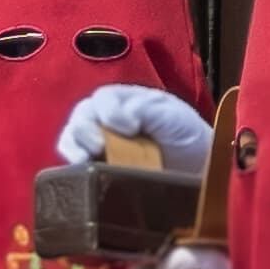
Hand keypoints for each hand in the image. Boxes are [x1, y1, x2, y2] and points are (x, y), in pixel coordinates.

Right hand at [55, 82, 212, 170]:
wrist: (198, 169)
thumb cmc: (186, 135)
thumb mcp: (171, 114)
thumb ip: (143, 109)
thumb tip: (117, 120)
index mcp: (126, 100)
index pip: (103, 98)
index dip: (109, 111)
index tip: (130, 128)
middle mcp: (107, 119)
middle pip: (81, 115)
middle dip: (85, 128)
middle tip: (99, 145)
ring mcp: (100, 143)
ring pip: (71, 137)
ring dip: (73, 146)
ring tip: (85, 158)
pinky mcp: (97, 169)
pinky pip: (73, 164)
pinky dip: (72, 165)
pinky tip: (84, 170)